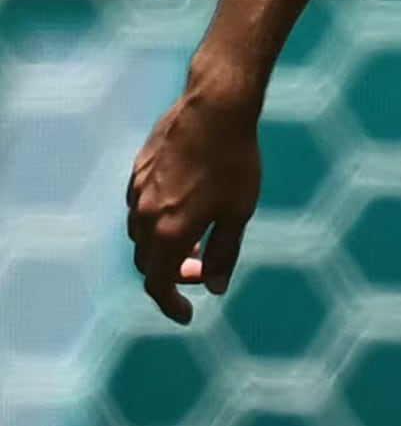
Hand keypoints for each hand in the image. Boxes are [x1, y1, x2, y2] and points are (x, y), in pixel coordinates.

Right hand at [126, 79, 265, 323]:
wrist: (215, 110)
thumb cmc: (235, 162)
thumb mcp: (239, 213)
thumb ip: (225, 253)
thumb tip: (217, 288)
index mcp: (170, 230)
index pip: (158, 282)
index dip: (170, 304)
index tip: (187, 315)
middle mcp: (145, 214)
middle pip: (147, 261)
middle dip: (172, 275)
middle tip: (205, 271)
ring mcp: (137, 190)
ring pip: (141, 235)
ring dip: (164, 248)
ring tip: (199, 242)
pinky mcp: (138, 171)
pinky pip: (140, 209)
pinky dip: (157, 222)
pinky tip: (184, 211)